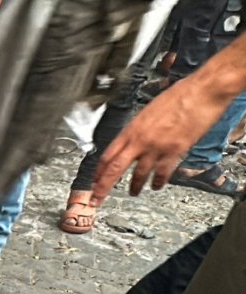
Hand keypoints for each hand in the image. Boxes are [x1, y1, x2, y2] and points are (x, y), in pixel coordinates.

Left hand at [91, 74, 235, 201]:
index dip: (98, 171)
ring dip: (135, 186)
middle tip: (96, 200)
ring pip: (138, 174)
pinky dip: (158, 182)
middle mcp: (141, 139)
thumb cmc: (181, 94)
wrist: (204, 90)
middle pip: (114, 169)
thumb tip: (135, 138)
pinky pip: (162, 172)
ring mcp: (157, 146)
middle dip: (103, 187)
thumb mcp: (150, 110)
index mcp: (132, 128)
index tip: (93, 181)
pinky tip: (157, 185)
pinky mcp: (175, 150)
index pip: (107, 154)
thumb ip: (141, 127)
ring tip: (133, 192)